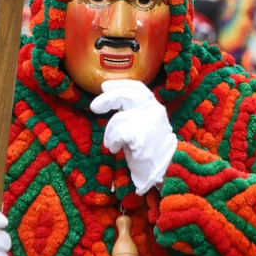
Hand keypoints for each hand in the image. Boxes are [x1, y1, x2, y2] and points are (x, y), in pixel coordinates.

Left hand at [90, 80, 177, 194]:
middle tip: (94, 107)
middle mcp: (153, 110)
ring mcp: (148, 122)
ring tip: (113, 143)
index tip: (105, 86)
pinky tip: (116, 148)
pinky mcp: (140, 136)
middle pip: (125, 96)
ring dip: (109, 133)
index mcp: (154, 106)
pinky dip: (112, 142)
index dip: (120, 84)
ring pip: (117, 119)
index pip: (137, 87)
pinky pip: (117, 134)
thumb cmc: (147, 148)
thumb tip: (111, 96)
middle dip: (106, 99)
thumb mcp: (143, 123)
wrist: (160, 171)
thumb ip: (133, 110)